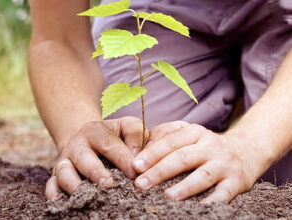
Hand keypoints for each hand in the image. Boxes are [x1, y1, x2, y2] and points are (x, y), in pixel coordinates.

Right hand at [45, 116, 148, 199]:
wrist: (84, 138)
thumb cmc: (112, 136)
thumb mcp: (124, 126)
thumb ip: (135, 134)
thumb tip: (138, 158)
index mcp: (95, 131)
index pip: (109, 144)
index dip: (122, 158)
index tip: (134, 172)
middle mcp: (77, 146)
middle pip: (84, 159)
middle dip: (96, 172)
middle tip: (109, 185)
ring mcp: (65, 161)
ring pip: (64, 172)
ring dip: (74, 184)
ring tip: (87, 197)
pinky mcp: (56, 175)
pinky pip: (51, 184)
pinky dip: (53, 193)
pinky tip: (59, 201)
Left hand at [132, 121, 267, 203]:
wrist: (246, 150)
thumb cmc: (205, 145)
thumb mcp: (188, 134)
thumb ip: (165, 137)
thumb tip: (139, 149)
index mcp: (194, 132)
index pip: (170, 142)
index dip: (152, 153)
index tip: (135, 165)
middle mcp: (210, 146)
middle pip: (182, 158)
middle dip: (160, 171)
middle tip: (141, 184)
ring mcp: (224, 164)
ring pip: (203, 175)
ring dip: (185, 187)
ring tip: (167, 196)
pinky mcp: (237, 181)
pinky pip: (224, 193)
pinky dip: (213, 201)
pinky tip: (199, 208)